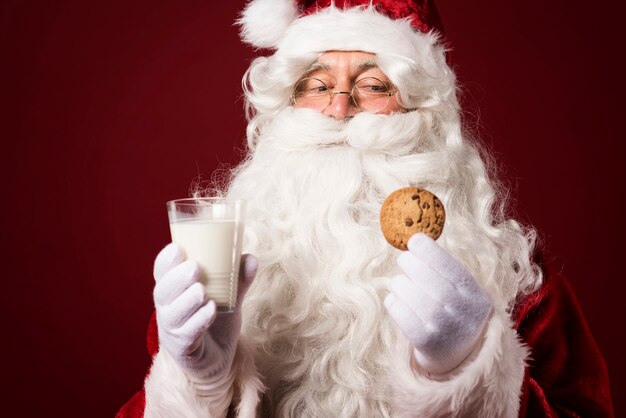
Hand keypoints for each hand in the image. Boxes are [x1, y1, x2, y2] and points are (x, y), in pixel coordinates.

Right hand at [153, 243, 256, 381]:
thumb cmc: (215, 323)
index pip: (161, 273)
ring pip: (172, 314)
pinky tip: (211, 311)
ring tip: (202, 291)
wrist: (216, 362)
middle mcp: (168, 310)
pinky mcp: (183, 350)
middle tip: (195, 267)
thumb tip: (251, 258)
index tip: (177, 248)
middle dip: (177, 278)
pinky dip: (199, 321)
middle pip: (163, 292)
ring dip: (187, 300)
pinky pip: (187, 334)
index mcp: (174, 292)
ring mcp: (173, 331)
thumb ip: (238, 279)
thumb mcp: (228, 298)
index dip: (166, 261)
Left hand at [384, 233, 491, 374]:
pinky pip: (402, 313)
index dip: (429, 250)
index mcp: (474, 295)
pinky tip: (394, 299)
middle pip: (429, 278)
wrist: (462, 360)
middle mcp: (462, 311)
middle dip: (411, 263)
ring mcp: (444, 327)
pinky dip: (394, 302)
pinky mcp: (426, 342)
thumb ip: (445, 270)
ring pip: (412, 294)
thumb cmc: (456, 315)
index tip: (414, 241)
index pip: (451, 267)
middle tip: (403, 261)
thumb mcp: (463, 293)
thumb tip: (415, 240)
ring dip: (400, 283)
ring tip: (400, 284)